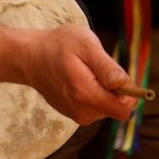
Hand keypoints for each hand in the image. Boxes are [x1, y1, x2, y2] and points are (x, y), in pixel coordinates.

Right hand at [18, 25, 138, 124]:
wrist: (29, 56)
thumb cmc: (58, 46)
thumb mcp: (85, 44)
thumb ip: (106, 66)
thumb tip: (125, 84)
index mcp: (86, 94)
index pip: (123, 109)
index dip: (129, 93)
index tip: (118, 73)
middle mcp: (81, 111)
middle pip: (116, 108)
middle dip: (114, 89)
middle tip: (95, 67)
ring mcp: (76, 114)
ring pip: (106, 107)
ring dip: (102, 90)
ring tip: (84, 70)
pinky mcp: (73, 113)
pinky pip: (94, 107)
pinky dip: (93, 93)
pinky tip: (78, 78)